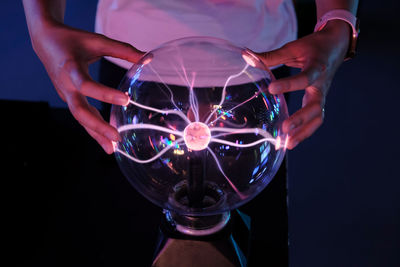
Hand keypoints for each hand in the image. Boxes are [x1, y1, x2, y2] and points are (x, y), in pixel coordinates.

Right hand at [30, 22, 143, 153]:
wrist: (45, 41)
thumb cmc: (74, 39)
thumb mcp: (98, 41)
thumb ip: (123, 50)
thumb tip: (149, 58)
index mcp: (71, 68)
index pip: (86, 85)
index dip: (104, 94)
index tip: (125, 100)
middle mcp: (66, 85)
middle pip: (78, 111)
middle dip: (97, 126)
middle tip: (117, 137)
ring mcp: (66, 94)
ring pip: (80, 118)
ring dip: (95, 134)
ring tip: (112, 149)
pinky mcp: (69, 99)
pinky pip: (82, 116)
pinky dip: (93, 128)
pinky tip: (107, 140)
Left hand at [255, 20, 350, 148]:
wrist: (336, 46)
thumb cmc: (313, 47)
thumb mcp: (293, 47)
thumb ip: (271, 56)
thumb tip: (245, 55)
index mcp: (316, 68)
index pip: (304, 78)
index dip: (288, 84)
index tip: (271, 88)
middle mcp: (321, 85)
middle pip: (315, 106)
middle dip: (300, 119)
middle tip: (284, 128)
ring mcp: (321, 95)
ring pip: (317, 117)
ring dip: (304, 132)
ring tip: (288, 144)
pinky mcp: (319, 102)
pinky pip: (314, 120)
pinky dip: (304, 131)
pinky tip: (291, 141)